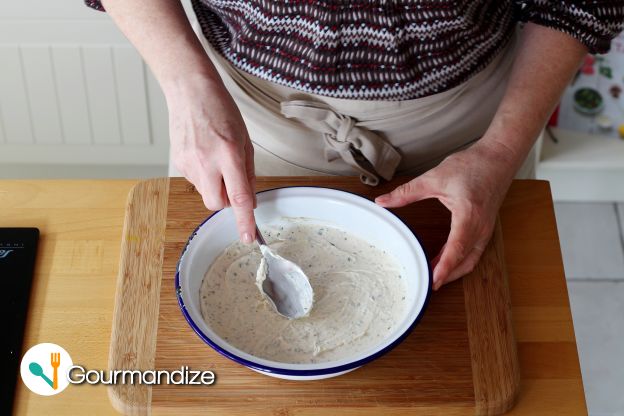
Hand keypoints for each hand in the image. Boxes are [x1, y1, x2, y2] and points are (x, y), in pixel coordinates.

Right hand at [167, 75, 256, 242]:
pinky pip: (195, 181)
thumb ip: (248, 173)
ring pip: (206, 193)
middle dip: (227, 201)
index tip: (248, 237)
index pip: (238, 198)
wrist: (190, 92)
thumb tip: (249, 201)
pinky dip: (204, 175)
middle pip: (217, 204)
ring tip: (215, 157)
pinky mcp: (177, 163)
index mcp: (228, 155)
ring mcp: (189, 163)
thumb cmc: (221, 111)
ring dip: (215, 185)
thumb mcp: (245, 140)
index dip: (244, 221)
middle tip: (231, 180)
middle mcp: (207, 162)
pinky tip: (203, 154)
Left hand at [375, 141, 516, 289]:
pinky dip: (459, 260)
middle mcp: (481, 227)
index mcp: (469, 215)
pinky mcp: (485, 228)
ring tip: (432, 277)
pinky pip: (473, 251)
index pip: (456, 249)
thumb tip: (383, 201)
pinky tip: (443, 260)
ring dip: (453, 270)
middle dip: (446, 276)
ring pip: (470, 259)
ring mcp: (486, 229)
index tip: (433, 281)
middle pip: (464, 261)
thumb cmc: (473, 165)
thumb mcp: (434, 178)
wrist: (499, 157)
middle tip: (426, 285)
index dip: (444, 268)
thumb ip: (407, 192)